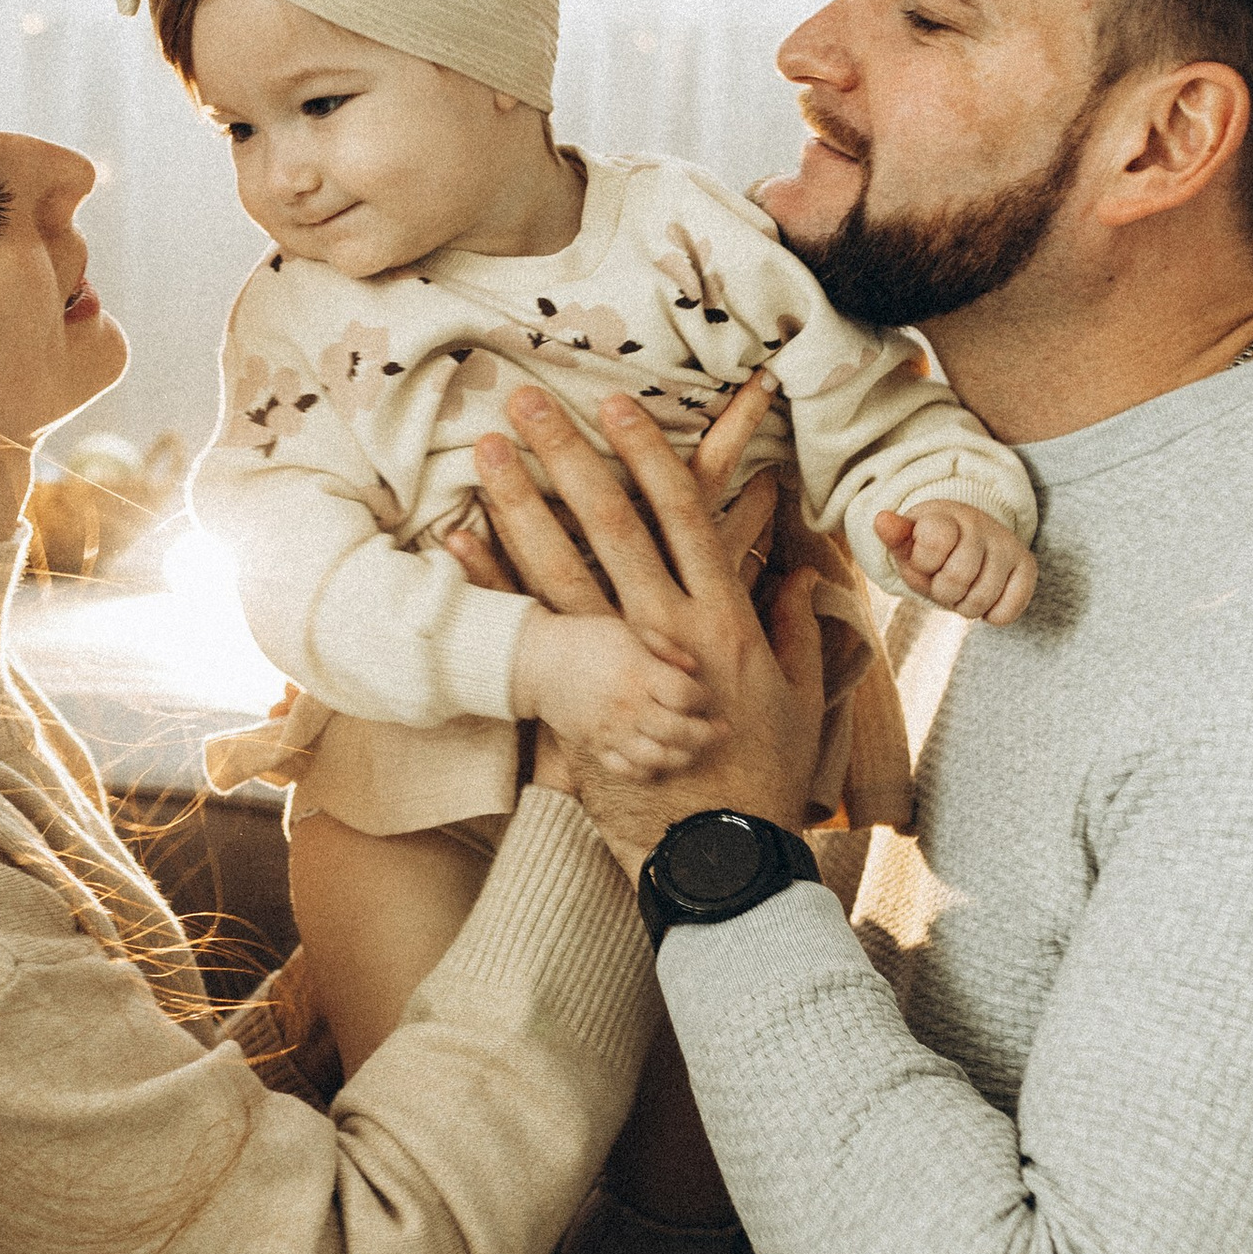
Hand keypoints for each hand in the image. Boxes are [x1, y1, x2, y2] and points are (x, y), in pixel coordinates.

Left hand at [472, 377, 827, 874]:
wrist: (719, 852)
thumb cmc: (763, 777)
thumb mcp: (796, 697)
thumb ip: (792, 629)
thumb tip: (793, 578)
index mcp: (723, 619)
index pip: (683, 514)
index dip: (649, 455)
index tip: (619, 406)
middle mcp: (666, 632)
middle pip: (609, 525)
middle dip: (569, 456)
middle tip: (528, 401)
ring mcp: (617, 667)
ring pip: (559, 567)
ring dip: (520, 503)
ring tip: (486, 451)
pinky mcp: (578, 703)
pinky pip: (525, 632)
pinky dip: (490, 583)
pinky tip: (456, 541)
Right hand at [513, 607, 713, 777]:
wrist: (537, 662)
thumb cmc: (586, 639)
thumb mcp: (628, 630)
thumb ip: (665, 647)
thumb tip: (695, 668)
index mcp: (638, 673)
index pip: (686, 695)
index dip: (703, 698)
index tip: (705, 697)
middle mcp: (628, 706)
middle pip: (680, 731)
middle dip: (707, 734)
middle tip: (720, 732)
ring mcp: (611, 731)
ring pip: (658, 757)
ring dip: (684, 757)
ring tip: (695, 750)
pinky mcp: (596, 746)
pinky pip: (628, 770)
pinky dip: (649, 771)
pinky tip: (661, 762)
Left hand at [872, 500, 1038, 623]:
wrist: (967, 542)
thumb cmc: (931, 551)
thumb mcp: (909, 546)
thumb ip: (896, 537)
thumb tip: (881, 520)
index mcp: (946, 516)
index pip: (934, 542)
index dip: (924, 564)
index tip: (925, 559)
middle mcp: (981, 525)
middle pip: (956, 580)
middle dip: (943, 590)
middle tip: (944, 580)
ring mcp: (1007, 545)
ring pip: (980, 601)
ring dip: (964, 605)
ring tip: (963, 588)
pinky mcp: (1027, 567)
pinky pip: (1005, 613)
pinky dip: (991, 615)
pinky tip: (986, 597)